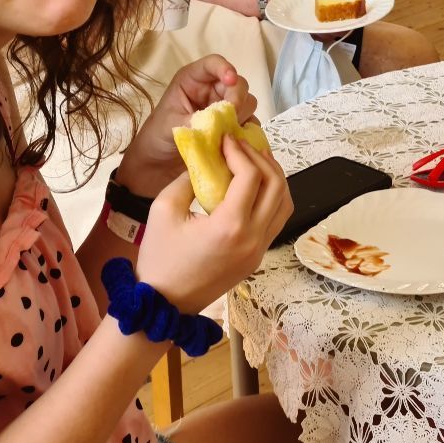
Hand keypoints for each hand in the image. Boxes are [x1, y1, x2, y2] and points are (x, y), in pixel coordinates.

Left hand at [116, 55, 253, 194]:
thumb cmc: (158, 137)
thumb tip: (220, 121)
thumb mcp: (172, 125)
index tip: (230, 79)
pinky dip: (247, 130)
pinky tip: (236, 141)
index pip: (213, 64)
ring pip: (247, 102)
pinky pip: (250, 122)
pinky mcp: (233, 125)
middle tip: (231, 117)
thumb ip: (196, 120)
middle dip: (237, 98)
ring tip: (227, 133)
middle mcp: (212, 90)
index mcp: (194, 81)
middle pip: (237, 83)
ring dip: (242, 116)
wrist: (159, 163)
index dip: (224, 68)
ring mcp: (225, 108)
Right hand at [134, 137, 291, 312]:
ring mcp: (259, 250)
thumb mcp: (163, 211)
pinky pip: (277, 220)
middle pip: (276, 186)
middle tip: (242, 143)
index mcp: (230, 227)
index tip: (226, 138)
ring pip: (284, 203)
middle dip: (261, 158)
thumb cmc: (159, 258)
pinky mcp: (258, 256)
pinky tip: (254, 184)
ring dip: (273, 176)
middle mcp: (253, 239)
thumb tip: (205, 156)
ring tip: (253, 158)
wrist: (163, 304)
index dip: (240, 151)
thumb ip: (187, 178)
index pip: (251, 177)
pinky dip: (273, 197)